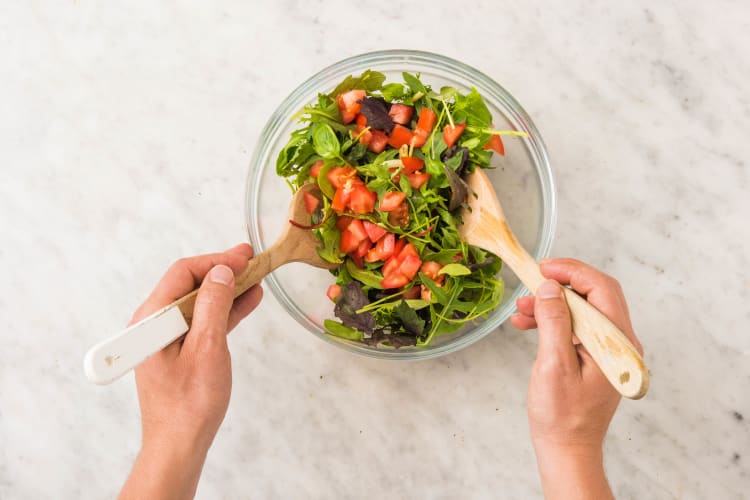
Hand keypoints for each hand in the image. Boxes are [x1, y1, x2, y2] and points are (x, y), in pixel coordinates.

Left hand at [119, 244, 262, 499]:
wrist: (179, 445)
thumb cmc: (189, 404)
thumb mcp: (207, 349)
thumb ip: (213, 306)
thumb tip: (221, 272)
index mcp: (152, 320)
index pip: (183, 273)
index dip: (215, 261)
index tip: (244, 256)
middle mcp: (154, 324)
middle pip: (190, 284)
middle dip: (222, 270)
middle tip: (252, 260)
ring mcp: (167, 337)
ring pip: (199, 302)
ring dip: (227, 289)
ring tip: (256, 278)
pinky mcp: (179, 350)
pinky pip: (202, 321)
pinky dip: (224, 311)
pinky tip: (247, 301)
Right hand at [511, 258, 642, 499]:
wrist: (567, 449)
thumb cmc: (562, 416)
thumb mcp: (554, 365)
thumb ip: (555, 322)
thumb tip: (549, 288)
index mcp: (617, 343)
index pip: (602, 289)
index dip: (572, 272)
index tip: (543, 268)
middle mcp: (619, 343)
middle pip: (594, 295)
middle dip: (560, 285)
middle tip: (531, 281)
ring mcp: (608, 350)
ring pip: (582, 310)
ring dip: (551, 304)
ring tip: (521, 310)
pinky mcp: (594, 356)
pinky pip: (576, 327)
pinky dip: (553, 320)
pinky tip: (527, 324)